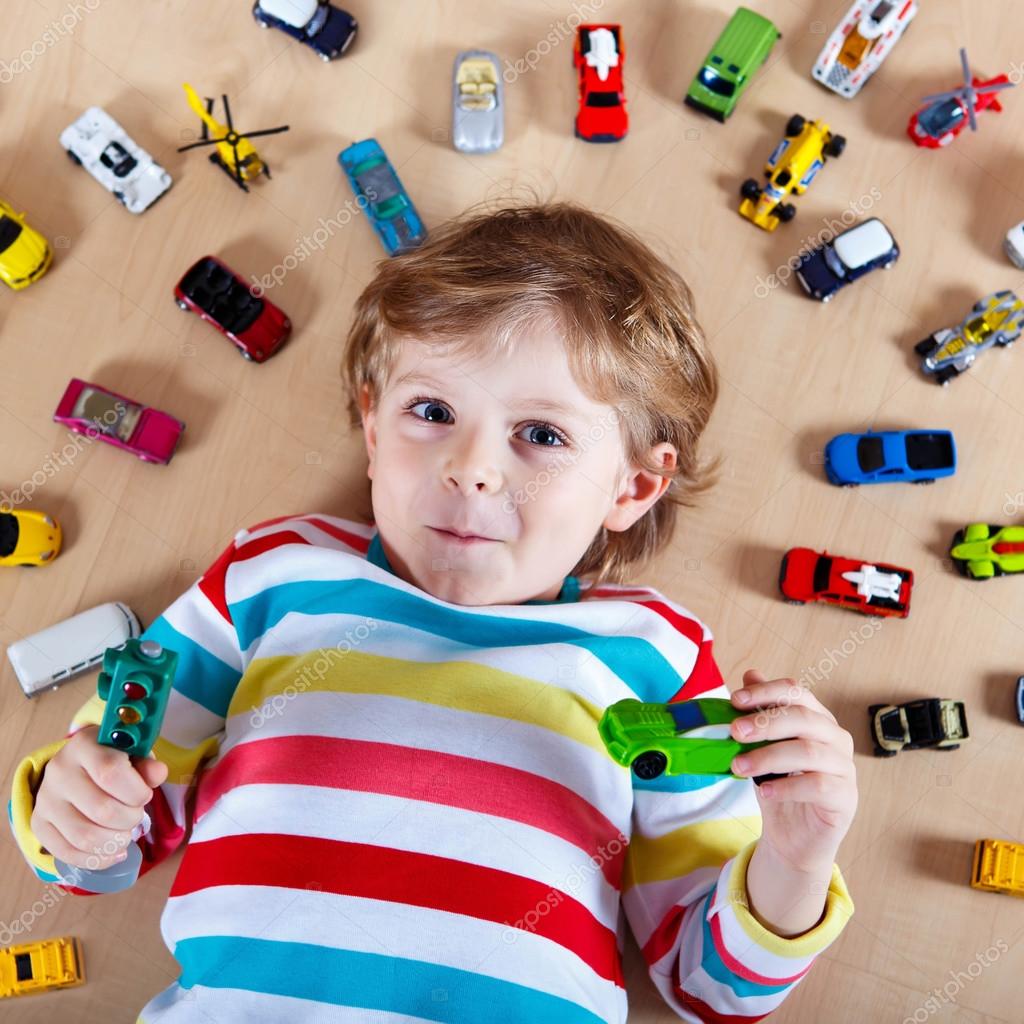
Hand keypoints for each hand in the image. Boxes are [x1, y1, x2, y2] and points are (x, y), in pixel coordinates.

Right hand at [31, 725, 167, 869]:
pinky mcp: (39, 823)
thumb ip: (146, 765)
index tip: (145, 795)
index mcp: (84, 746)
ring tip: (125, 834)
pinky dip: (97, 859)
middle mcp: (59, 771)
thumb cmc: (113, 759)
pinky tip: (114, 853)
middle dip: (130, 819)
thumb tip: (158, 773)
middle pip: (102, 810)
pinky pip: (67, 853)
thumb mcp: (132, 754)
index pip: (112, 773)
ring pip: (84, 836)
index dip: (136, 792)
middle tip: (136, 815)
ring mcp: (45, 799)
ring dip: (115, 842)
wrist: (79, 766)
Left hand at [728, 669, 856, 874]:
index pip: (795, 692)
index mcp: (816, 718)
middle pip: (803, 718)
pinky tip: (765, 792)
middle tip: (734, 732)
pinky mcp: (845, 798)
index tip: (735, 700)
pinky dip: (787, 787)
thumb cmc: (780, 785)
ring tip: (739, 767)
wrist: (793, 838)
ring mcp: (844, 768)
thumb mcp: (763, 747)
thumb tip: (750, 675)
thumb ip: (760, 714)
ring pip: (808, 751)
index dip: (766, 692)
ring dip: (768, 756)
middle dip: (765, 722)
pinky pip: (818, 786)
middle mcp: (835, 738)